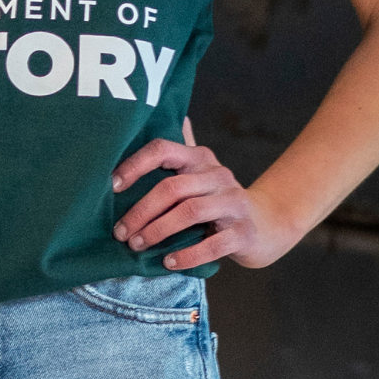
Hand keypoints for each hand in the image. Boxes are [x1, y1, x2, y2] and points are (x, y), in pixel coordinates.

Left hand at [110, 117, 309, 270]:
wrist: (267, 225)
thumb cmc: (218, 199)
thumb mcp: (199, 172)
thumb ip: (178, 149)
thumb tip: (165, 115)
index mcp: (200, 158)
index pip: (162, 149)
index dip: (134, 165)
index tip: (111, 185)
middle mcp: (218, 175)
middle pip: (172, 187)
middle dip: (141, 211)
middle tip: (120, 232)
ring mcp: (234, 203)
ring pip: (190, 212)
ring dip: (158, 231)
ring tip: (137, 245)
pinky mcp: (244, 232)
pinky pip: (213, 244)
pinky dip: (187, 255)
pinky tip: (169, 262)